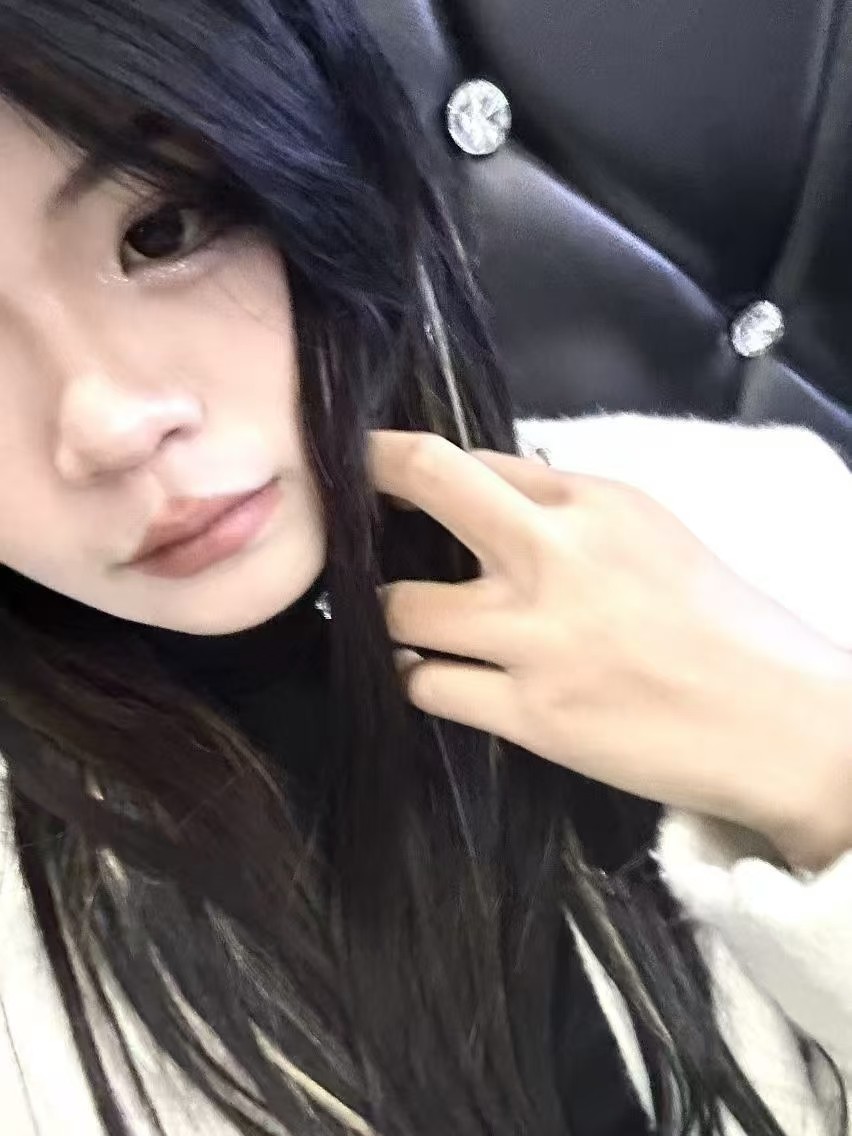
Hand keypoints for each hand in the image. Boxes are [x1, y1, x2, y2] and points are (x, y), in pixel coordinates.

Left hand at [369, 431, 851, 868]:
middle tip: (331, 505)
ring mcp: (535, 636)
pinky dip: (416, 677)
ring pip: (400, 608)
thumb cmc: (720, 622)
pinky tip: (430, 674)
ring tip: (398, 621)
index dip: (405, 461)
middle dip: (363, 483)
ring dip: (385, 614)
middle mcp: (554, 554)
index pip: (472, 459)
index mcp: (592, 500)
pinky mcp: (530, 714)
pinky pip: (427, 686)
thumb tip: (490, 494)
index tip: (370, 466)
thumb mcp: (651, 533)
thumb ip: (569, 508)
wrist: (777, 720)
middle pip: (427, 483)